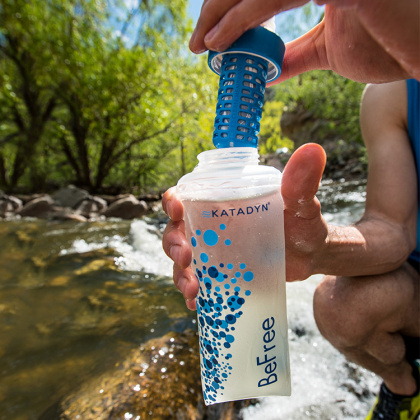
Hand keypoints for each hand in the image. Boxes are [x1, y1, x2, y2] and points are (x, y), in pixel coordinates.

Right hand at [162, 143, 327, 309]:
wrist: (313, 254)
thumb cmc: (304, 223)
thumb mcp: (302, 204)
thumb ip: (302, 182)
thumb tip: (313, 150)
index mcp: (223, 203)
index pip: (187, 196)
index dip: (173, 201)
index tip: (177, 209)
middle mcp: (212, 226)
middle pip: (177, 231)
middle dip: (173, 243)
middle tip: (186, 256)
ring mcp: (215, 252)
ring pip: (183, 261)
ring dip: (180, 274)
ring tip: (194, 289)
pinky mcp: (222, 274)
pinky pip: (199, 283)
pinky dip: (194, 293)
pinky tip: (198, 303)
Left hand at [190, 0, 417, 82]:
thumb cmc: (386, 44)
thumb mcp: (327, 49)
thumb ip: (294, 54)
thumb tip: (266, 68)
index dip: (231, 7)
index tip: (207, 36)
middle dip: (219, 6)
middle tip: (196, 39)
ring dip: (226, 12)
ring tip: (205, 42)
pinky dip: (247, 15)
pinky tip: (222, 39)